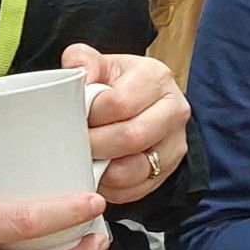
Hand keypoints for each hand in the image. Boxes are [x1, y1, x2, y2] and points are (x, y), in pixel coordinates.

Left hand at [60, 45, 189, 204]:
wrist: (143, 104)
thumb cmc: (117, 84)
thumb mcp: (101, 64)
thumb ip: (82, 59)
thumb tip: (77, 71)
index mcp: (156, 77)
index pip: (119, 103)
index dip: (91, 115)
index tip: (77, 117)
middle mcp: (174, 110)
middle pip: (131, 137)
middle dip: (95, 145)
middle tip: (74, 144)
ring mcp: (175, 143)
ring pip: (135, 169)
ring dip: (103, 171)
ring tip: (87, 160)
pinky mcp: (169, 170)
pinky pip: (137, 190)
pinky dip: (112, 188)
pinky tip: (100, 175)